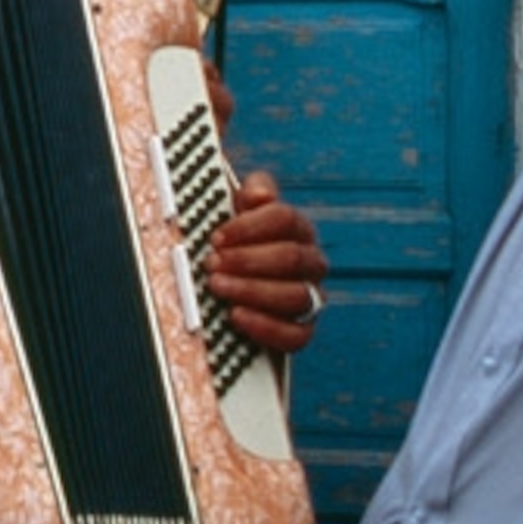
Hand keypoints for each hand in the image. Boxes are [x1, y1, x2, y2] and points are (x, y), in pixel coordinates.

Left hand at [202, 171, 327, 356]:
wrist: (228, 289)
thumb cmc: (231, 244)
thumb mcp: (233, 211)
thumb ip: (247, 192)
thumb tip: (255, 188)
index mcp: (296, 228)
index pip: (285, 218)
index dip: (250, 226)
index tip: (217, 236)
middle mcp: (310, 262)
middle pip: (291, 257)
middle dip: (247, 260)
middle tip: (212, 263)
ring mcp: (310, 298)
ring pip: (295, 295)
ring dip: (252, 291)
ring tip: (217, 286)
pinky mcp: (301, 331)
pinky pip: (296, 335)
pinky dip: (265, 327)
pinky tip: (236, 316)